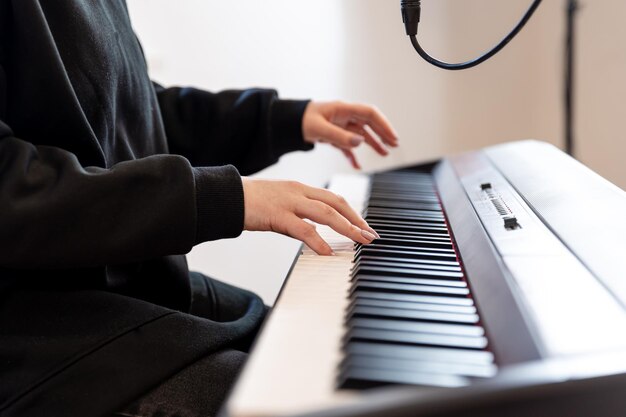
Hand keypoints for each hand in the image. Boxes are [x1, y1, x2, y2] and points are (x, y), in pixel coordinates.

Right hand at [242, 178, 379, 254]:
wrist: (224, 196)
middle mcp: (298, 192)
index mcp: (300, 188)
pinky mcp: (277, 215)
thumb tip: (314, 235)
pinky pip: (303, 229)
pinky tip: (328, 252)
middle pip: (337, 203)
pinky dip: (319, 241)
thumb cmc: (249, 203)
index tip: (364, 227)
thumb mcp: (279, 206)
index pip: (334, 199)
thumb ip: (298, 218)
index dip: (352, 213)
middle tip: (371, 236)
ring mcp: (289, 202)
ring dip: (347, 228)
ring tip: (360, 241)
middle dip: (357, 220)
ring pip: (326, 213)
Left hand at [302, 101, 398, 169]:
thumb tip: (360, 142)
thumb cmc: (300, 121)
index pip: (369, 114)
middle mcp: (343, 116)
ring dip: (373, 144)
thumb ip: (339, 136)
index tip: (392, 137)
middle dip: (382, 133)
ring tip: (384, 154)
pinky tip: (357, 165)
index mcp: (342, 109)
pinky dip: (353, 155)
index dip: (383, 124)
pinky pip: (347, 145)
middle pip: (369, 123)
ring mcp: (339, 126)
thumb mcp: (319, 129)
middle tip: (394, 145)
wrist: (285, 123)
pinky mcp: (333, 136)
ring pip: (360, 135)